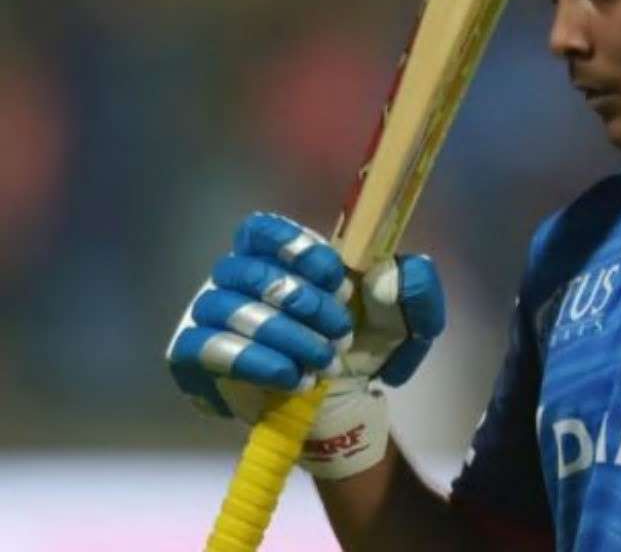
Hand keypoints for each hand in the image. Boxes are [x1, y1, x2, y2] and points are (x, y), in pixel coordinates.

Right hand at [165, 212, 445, 478]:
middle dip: (301, 303)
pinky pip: (203, 348)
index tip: (336, 279)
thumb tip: (382, 277)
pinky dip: (253, 361)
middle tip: (340, 333)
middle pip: (248, 270)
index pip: (260, 230)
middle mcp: (237, 278)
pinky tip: (292, 378)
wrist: (345, 402)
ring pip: (228, 309)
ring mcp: (211, 315)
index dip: (294, 249)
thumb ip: (413, 287)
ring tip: (324, 362)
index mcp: (278, 255)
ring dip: (284, 336)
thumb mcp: (406, 316)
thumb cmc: (365, 346)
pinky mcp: (194, 357)